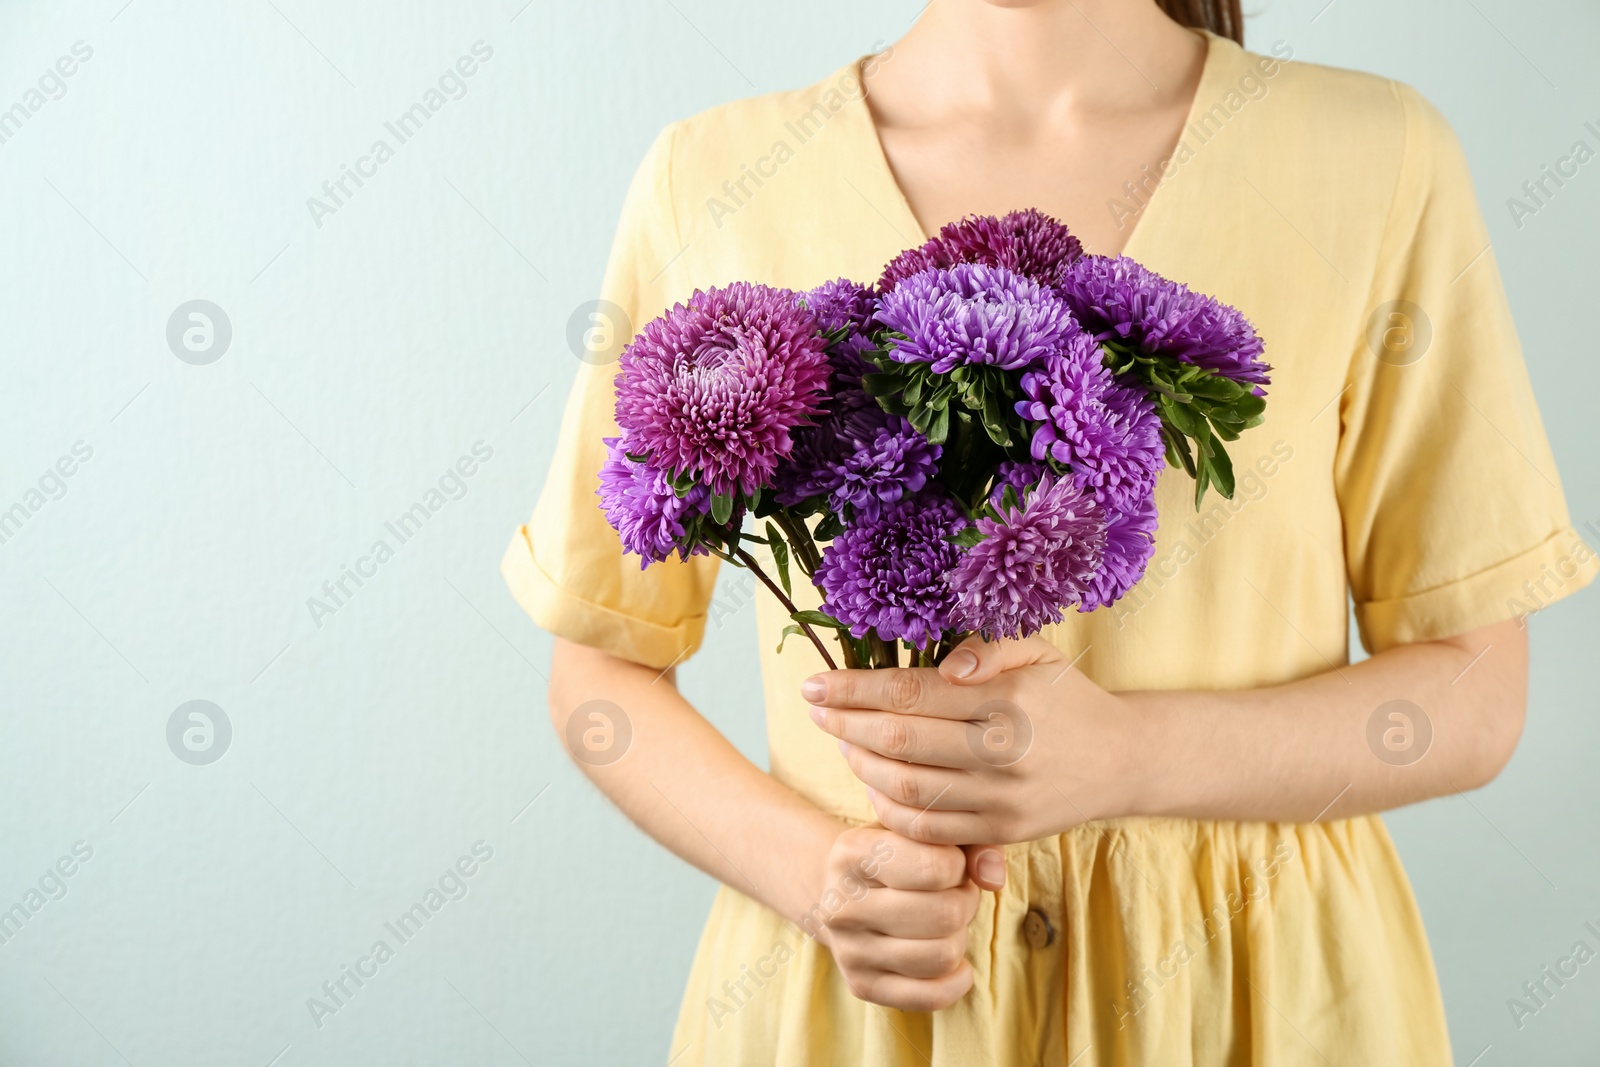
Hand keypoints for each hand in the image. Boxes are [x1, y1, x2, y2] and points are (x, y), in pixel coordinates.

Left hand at [803, 635, 1149, 846]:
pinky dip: (888, 808)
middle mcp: (1004, 751)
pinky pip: (927, 828)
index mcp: (1008, 699)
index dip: (853, 688)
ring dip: (860, 763)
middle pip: (898, 740)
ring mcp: (1001, 798)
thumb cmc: (1065, 696)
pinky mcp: (1001, 832)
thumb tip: (944, 667)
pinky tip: (874, 782)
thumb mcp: (1036, 651)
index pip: (910, 692)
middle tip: (817, 710)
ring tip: (844, 740)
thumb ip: (988, 647)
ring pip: (905, 788)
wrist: (1121, 760)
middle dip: (844, 723)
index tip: (813, 683)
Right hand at [810, 826, 978, 1011]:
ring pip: (943, 956)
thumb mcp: (924, 831)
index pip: (937, 867)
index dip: (959, 866)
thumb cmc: (895, 853)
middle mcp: (841, 904)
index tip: (949, 863)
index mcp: (852, 853)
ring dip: (959, 936)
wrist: (841, 888)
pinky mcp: (862, 985)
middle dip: (964, 902)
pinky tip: (955, 961)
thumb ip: (969, 842)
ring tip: (946, 920)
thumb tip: (994, 878)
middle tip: (954, 893)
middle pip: (945, 915)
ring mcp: (849, 949)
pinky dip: (957, 979)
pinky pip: (931, 996)